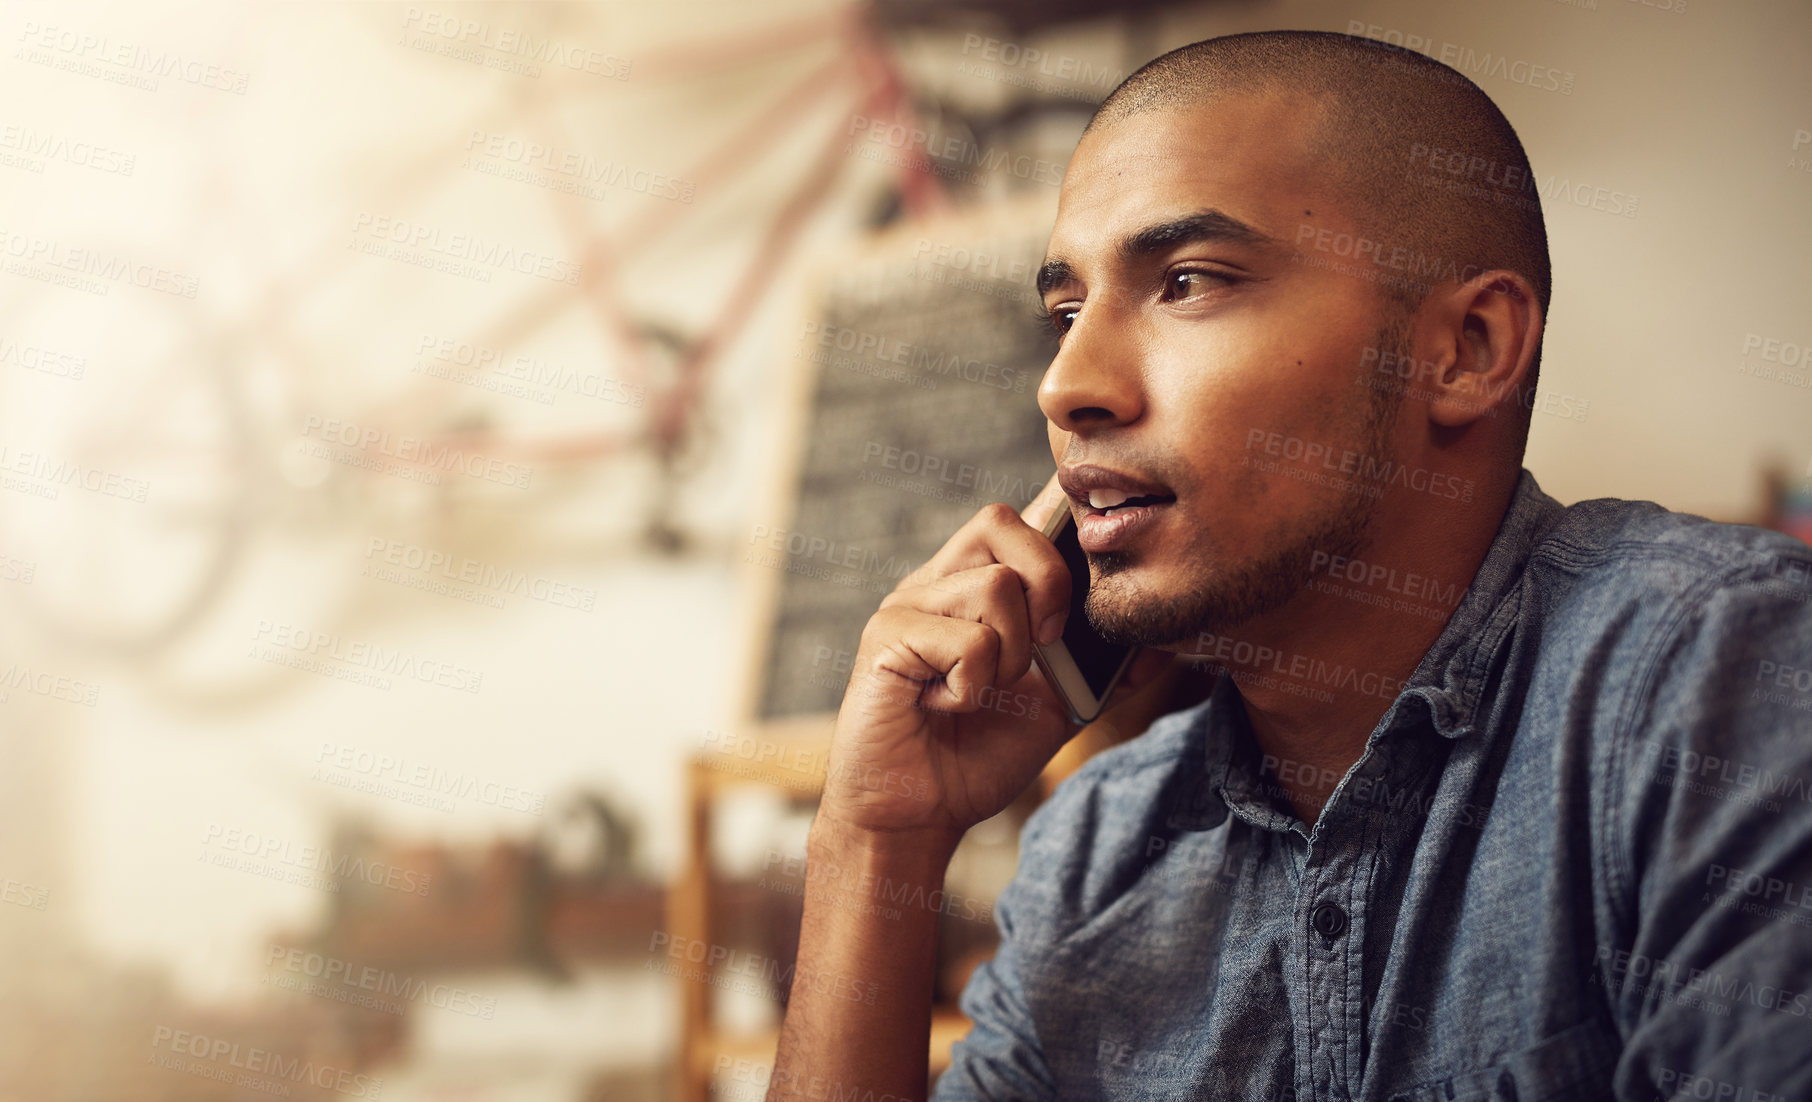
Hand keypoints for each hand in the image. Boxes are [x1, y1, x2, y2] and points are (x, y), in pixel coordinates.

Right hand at [818, 474, 1167, 844]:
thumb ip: (1101, 668)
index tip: (1084, 579)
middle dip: (1048, 584)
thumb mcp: (1057, 706)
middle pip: (1001, 521)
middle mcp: (933, 582)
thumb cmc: (976, 756)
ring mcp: (904, 605)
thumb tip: (1162, 641)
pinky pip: (968, 641)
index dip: (1057, 524)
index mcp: (969, 584)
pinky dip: (975, 687)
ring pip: (995, 586)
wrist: (918, 816)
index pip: (1016, 515)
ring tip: (982, 693)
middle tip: (1044, 647)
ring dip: (1011, 656)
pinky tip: (948, 707)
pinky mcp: (884, 638)